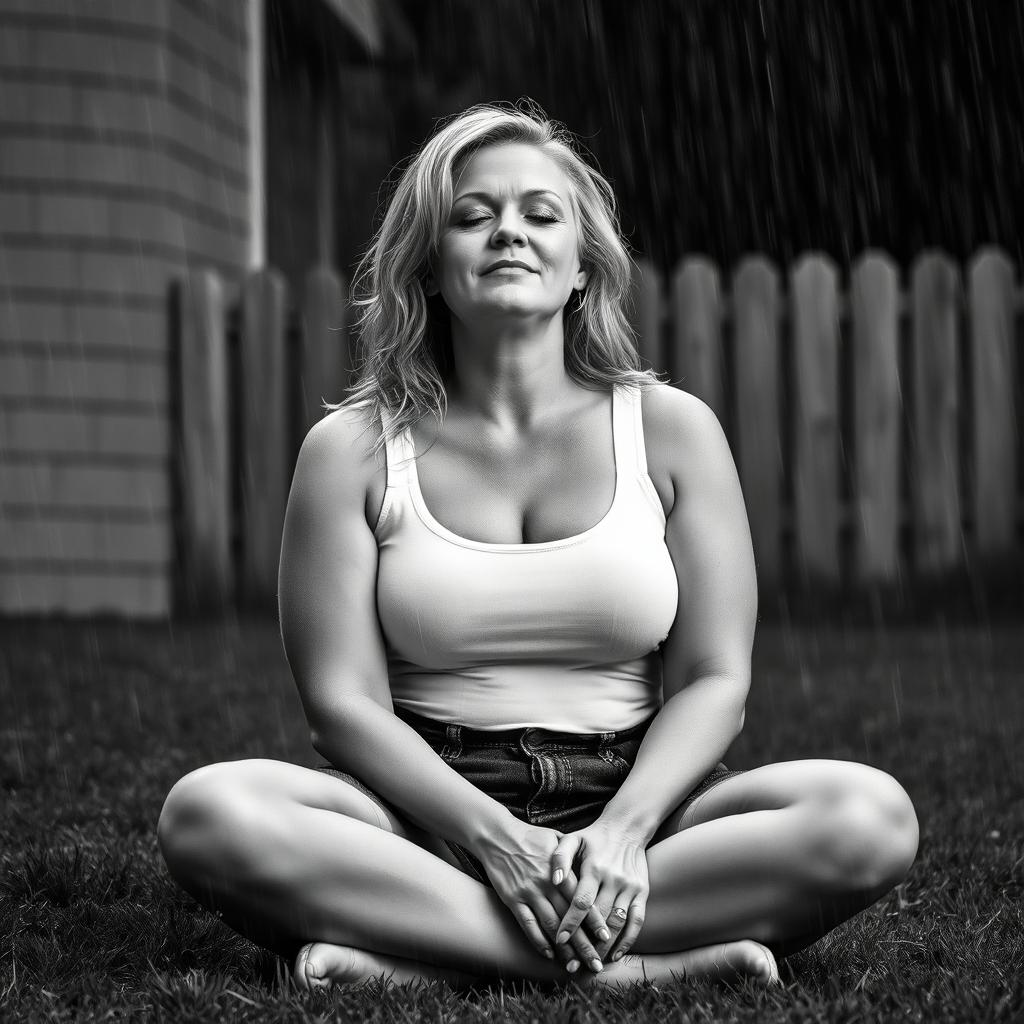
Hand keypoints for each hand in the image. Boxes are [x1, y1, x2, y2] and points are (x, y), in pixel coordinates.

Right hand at [473, 819, 610, 972]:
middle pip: (568, 918)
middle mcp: (546, 884)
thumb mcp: (557, 839)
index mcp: (560, 870)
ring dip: (564, 948)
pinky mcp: (512, 899)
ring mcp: (528, 892)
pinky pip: (527, 924)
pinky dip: (538, 940)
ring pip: (550, 926)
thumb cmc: (531, 837)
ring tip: (575, 966)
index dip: (594, 919)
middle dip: (583, 943)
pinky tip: (548, 954)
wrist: (497, 836)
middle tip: (596, 963)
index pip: (581, 899)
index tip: (606, 936)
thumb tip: (594, 868)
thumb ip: (574, 857)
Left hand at [550, 820, 649, 962]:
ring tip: (590, 963)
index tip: (559, 940)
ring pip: (617, 923)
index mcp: (594, 867)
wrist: (627, 826)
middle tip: (571, 962)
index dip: (570, 922)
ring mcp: (630, 886)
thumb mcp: (572, 839)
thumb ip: (559, 858)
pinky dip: (628, 940)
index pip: (581, 901)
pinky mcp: (642, 892)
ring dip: (604, 946)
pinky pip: (637, 921)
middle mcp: (613, 879)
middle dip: (585, 942)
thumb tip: (553, 880)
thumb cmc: (593, 837)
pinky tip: (615, 954)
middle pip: (599, 918)